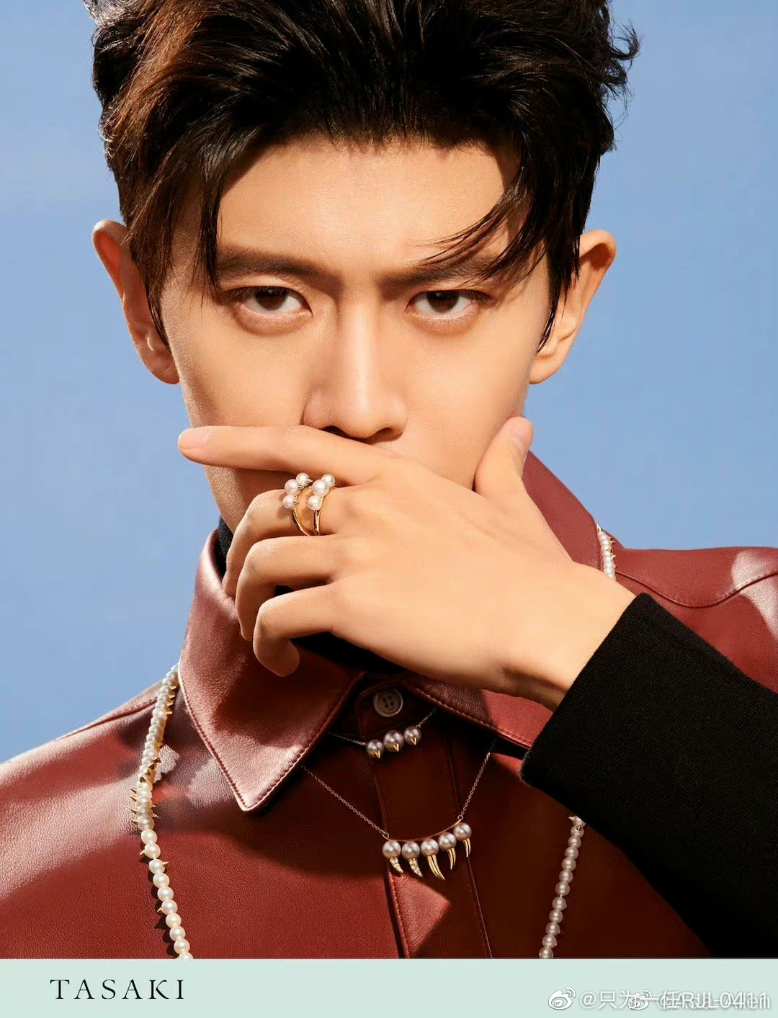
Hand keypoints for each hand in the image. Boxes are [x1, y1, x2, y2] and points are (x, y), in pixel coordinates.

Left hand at [177, 419, 634, 708]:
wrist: (548, 622)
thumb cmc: (533, 570)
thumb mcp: (511, 504)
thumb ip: (501, 463)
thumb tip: (520, 427)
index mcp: (395, 477)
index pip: (298, 445)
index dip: (235, 440)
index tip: (188, 441)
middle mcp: (367, 504)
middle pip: (266, 512)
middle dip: (241, 547)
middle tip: (246, 585)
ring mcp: (358, 552)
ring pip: (261, 565)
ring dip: (247, 602)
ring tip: (261, 634)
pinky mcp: (354, 605)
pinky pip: (279, 618)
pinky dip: (266, 642)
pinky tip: (281, 661)